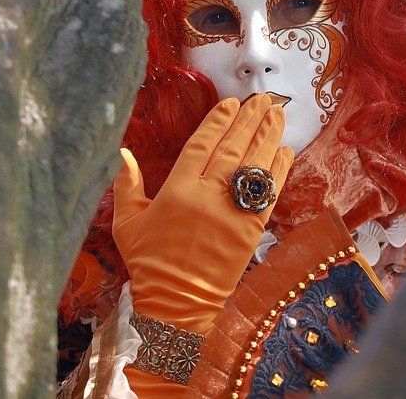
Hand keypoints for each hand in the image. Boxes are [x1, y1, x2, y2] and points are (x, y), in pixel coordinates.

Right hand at [113, 95, 293, 332]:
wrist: (177, 304)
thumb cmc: (149, 263)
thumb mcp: (127, 223)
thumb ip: (125, 184)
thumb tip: (121, 152)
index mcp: (176, 192)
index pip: (202, 145)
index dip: (219, 121)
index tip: (232, 103)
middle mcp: (207, 197)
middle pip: (233, 149)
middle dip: (250, 121)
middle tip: (263, 100)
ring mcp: (232, 214)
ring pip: (255, 166)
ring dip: (269, 137)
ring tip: (277, 115)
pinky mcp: (251, 231)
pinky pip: (269, 194)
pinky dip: (279, 171)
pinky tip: (285, 152)